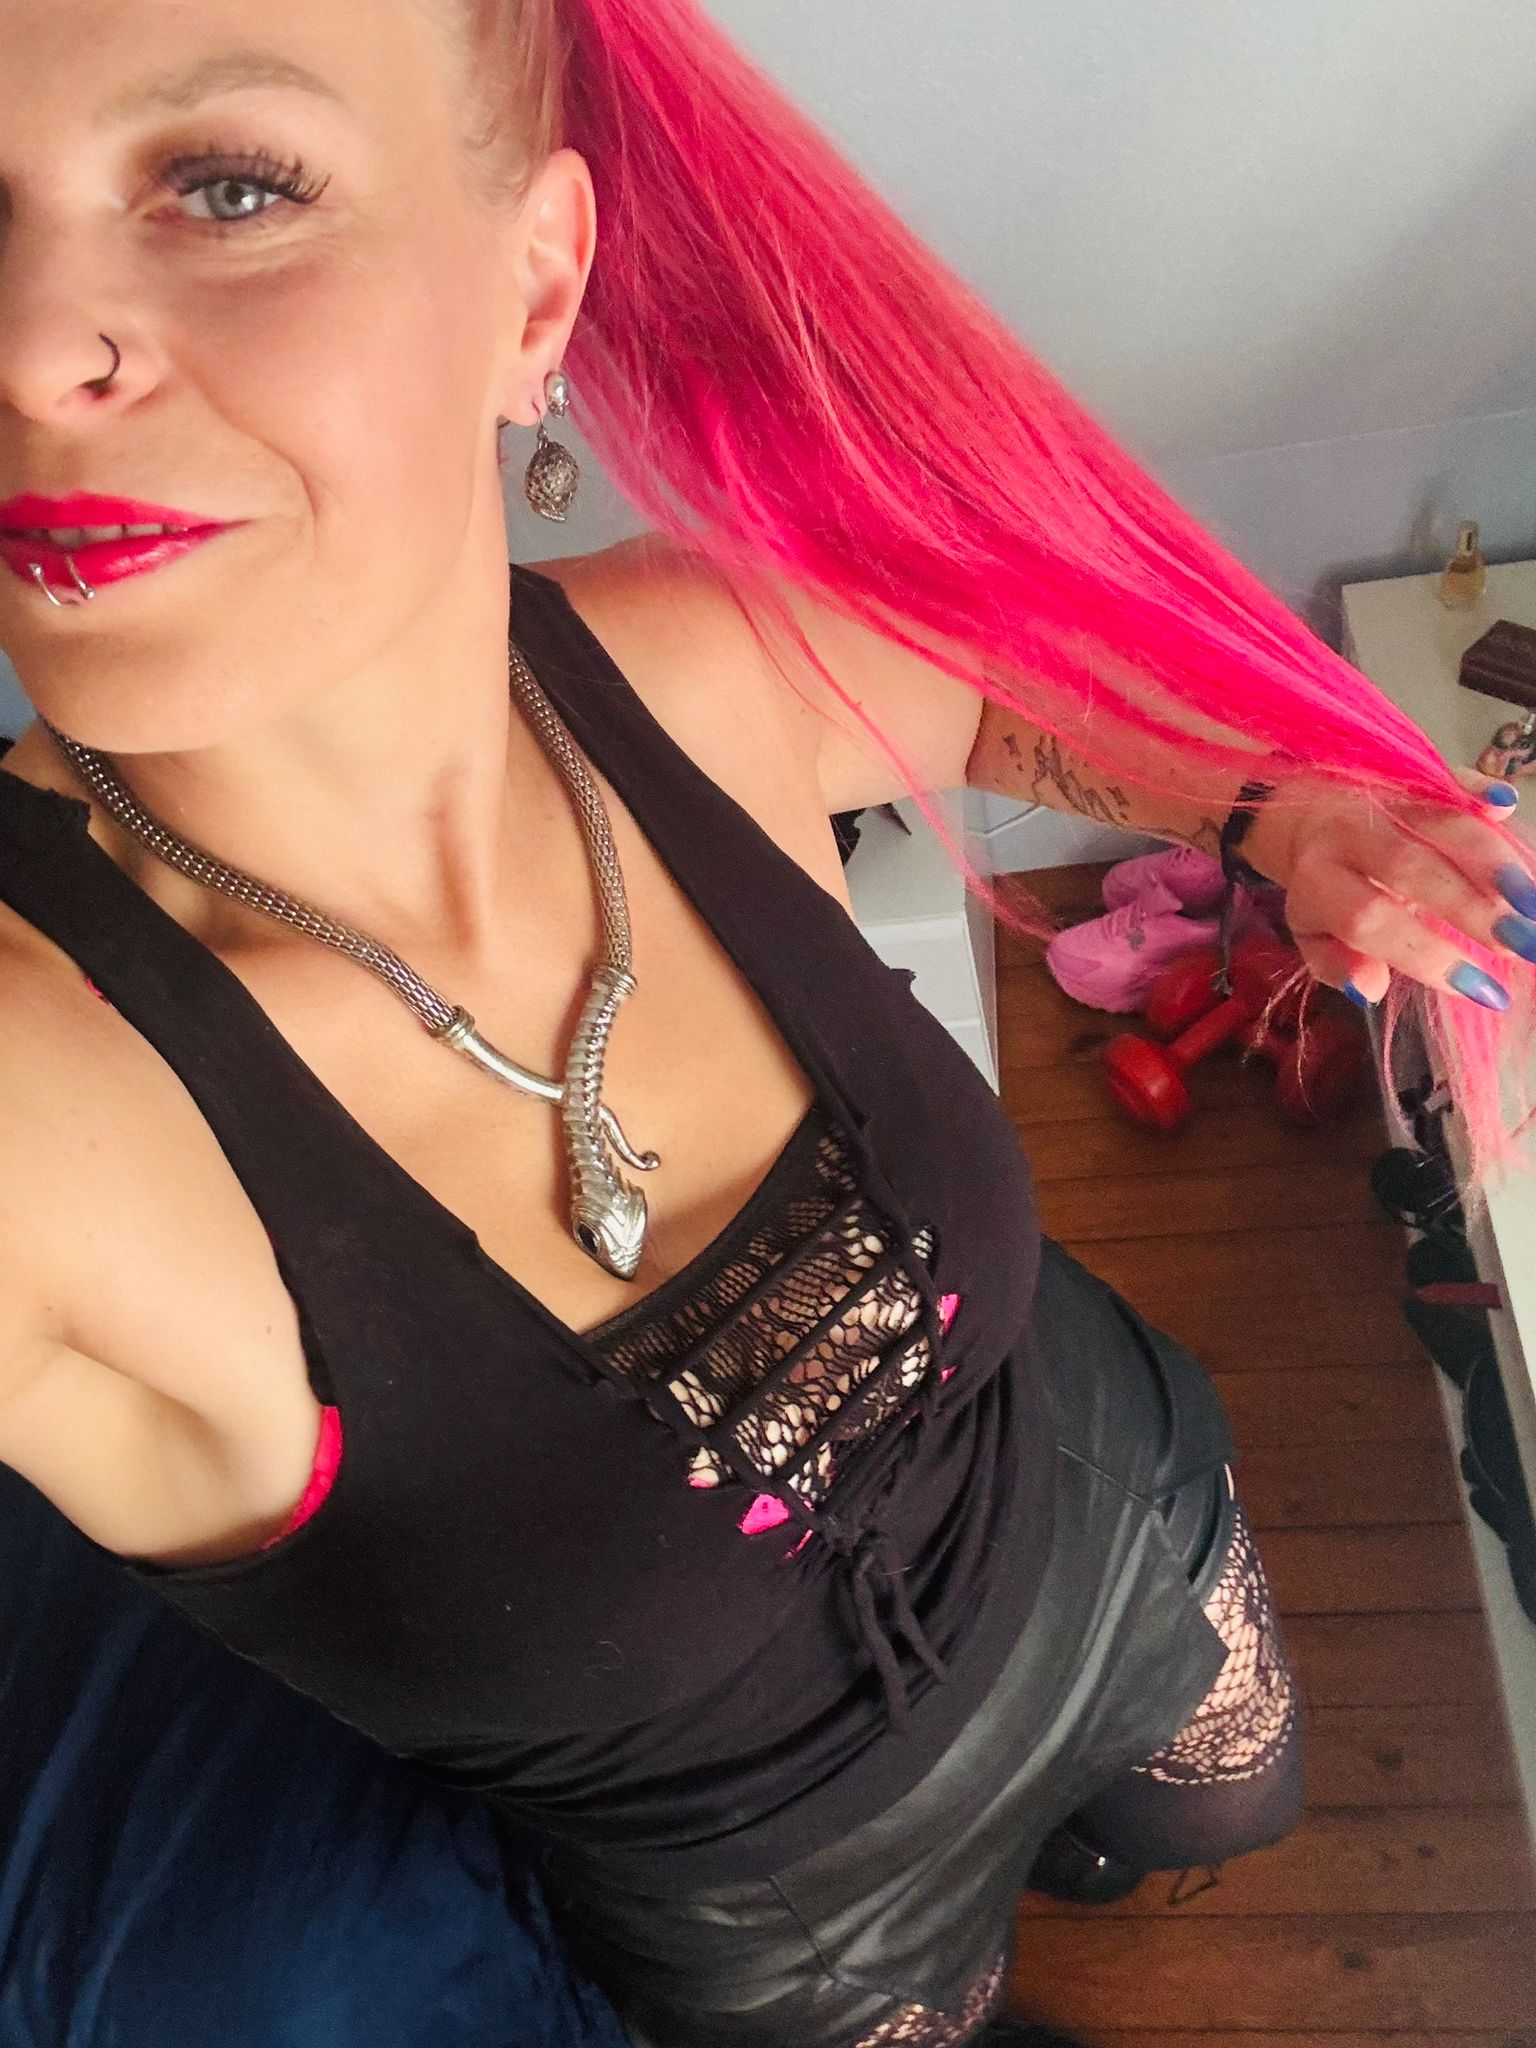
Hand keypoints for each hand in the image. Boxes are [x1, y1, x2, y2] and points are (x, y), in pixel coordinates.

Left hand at [1242, 766, 1535, 1009]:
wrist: (1293, 814)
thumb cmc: (1317, 889)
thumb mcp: (1308, 935)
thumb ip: (1335, 964)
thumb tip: (1369, 990)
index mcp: (1317, 880)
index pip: (1369, 920)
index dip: (1428, 957)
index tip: (1483, 990)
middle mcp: (1348, 834)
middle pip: (1412, 867)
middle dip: (1474, 908)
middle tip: (1526, 944)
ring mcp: (1380, 799)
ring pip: (1440, 823)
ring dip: (1494, 861)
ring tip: (1533, 902)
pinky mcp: (1408, 773)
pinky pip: (1444, 776)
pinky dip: (1477, 787)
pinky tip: (1507, 805)